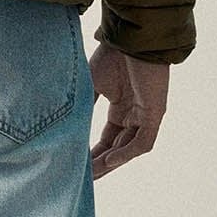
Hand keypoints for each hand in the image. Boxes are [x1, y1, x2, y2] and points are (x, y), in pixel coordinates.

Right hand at [89, 43, 167, 178]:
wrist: (131, 38)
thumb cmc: (113, 55)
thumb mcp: (90, 84)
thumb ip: (81, 105)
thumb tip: (61, 124)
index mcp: (121, 108)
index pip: (107, 139)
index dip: (93, 154)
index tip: (76, 166)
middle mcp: (134, 115)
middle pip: (117, 148)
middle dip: (100, 164)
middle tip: (81, 178)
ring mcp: (146, 115)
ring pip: (128, 149)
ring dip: (111, 163)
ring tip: (92, 174)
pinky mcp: (155, 114)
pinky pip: (142, 142)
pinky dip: (126, 153)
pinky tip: (109, 160)